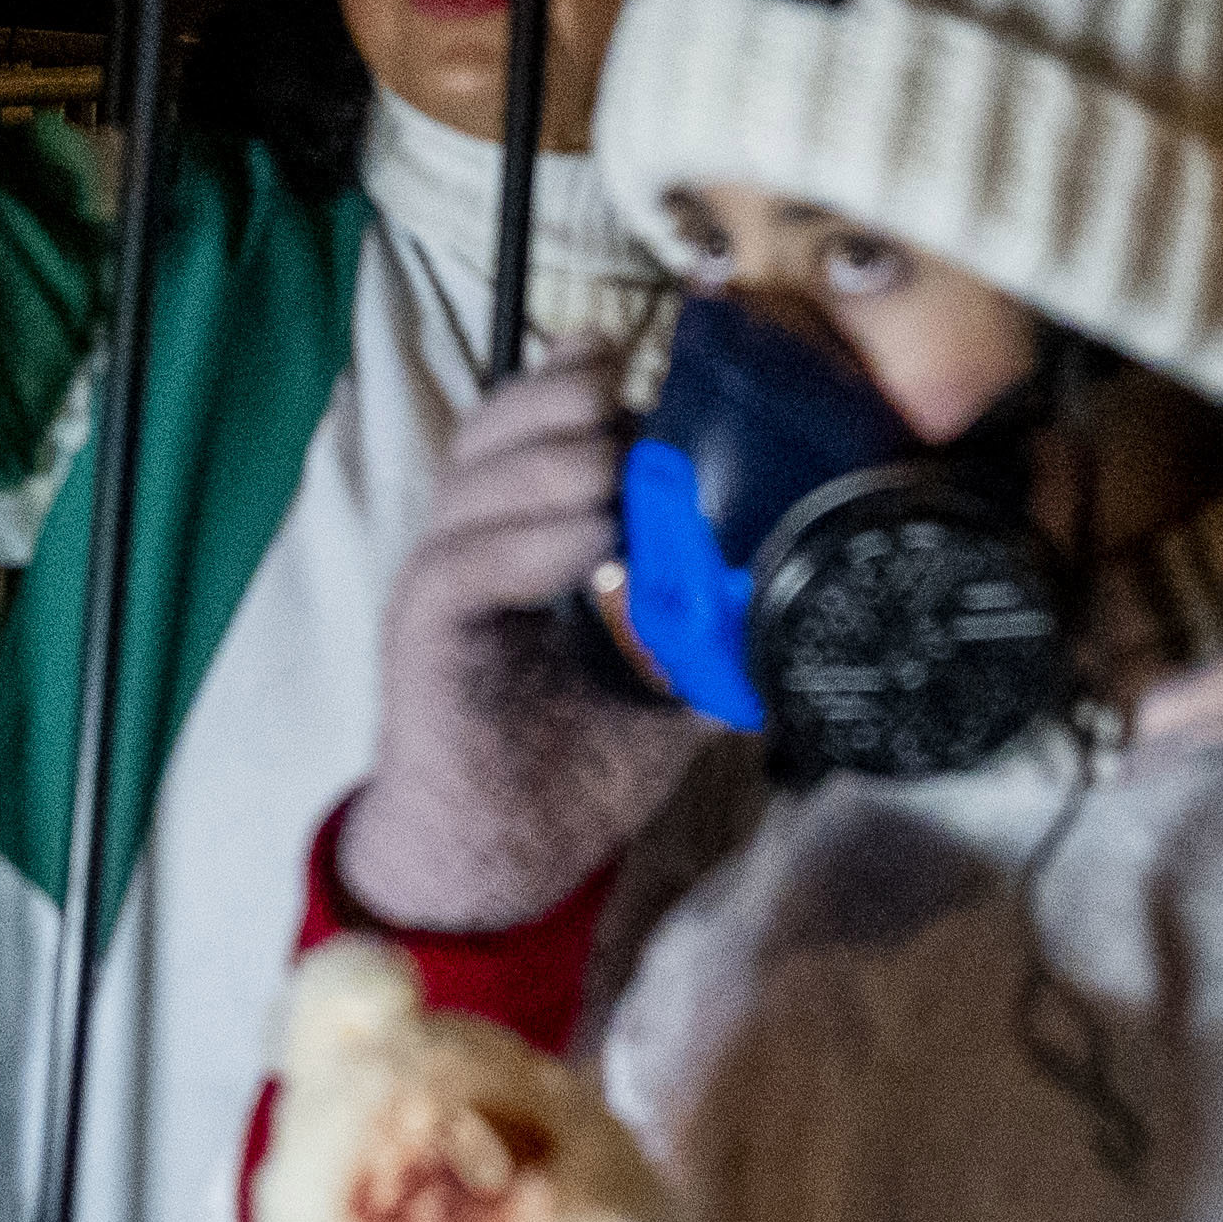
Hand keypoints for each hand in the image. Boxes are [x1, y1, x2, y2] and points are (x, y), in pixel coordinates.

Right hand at [336, 355, 715, 935]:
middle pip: (491, 429)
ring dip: (553, 463)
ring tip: (617, 470)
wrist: (502, 865)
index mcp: (516, 535)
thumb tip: (798, 601)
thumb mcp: (663, 683)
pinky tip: (589, 537)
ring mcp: (439, 586)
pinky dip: (530, 540)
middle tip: (627, 409)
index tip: (630, 356)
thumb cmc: (572, 766)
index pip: (525, 423)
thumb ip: (710, 630)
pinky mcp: (424, 637)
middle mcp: (468, 544)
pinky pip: (466, 564)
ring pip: (475, 483)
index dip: (568, 379)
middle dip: (560, 400)